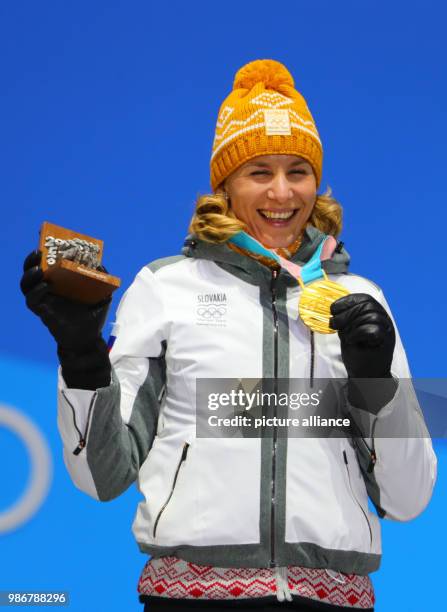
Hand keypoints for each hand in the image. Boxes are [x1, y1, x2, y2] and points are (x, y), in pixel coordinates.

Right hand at [20, 250, 109, 351]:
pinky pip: (32, 301)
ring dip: (30, 275)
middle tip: (38, 252)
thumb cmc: (93, 315)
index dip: (42, 252)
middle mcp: (48, 288)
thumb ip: (102, 279)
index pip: (47, 263)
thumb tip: (100, 264)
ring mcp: (44, 300)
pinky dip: (36, 292)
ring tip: (40, 269)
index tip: (42, 238)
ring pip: (27, 285)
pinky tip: (46, 286)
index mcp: (60, 281)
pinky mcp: (42, 312)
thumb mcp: (102, 295)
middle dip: (31, 260)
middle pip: (32, 271)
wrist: (89, 338)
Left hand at [330, 293, 396, 412]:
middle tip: (334, 323)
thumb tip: (333, 307)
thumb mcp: (349, 329)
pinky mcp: (385, 342)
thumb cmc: (357, 351)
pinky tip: (351, 341)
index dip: (348, 300)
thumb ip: (346, 318)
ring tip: (343, 335)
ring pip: (370, 316)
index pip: (365, 298)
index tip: (334, 308)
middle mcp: (384, 321)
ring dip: (351, 324)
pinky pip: (372, 330)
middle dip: (346, 312)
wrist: (365, 374)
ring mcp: (387, 331)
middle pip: (367, 305)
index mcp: (376, 314)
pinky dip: (358, 333)